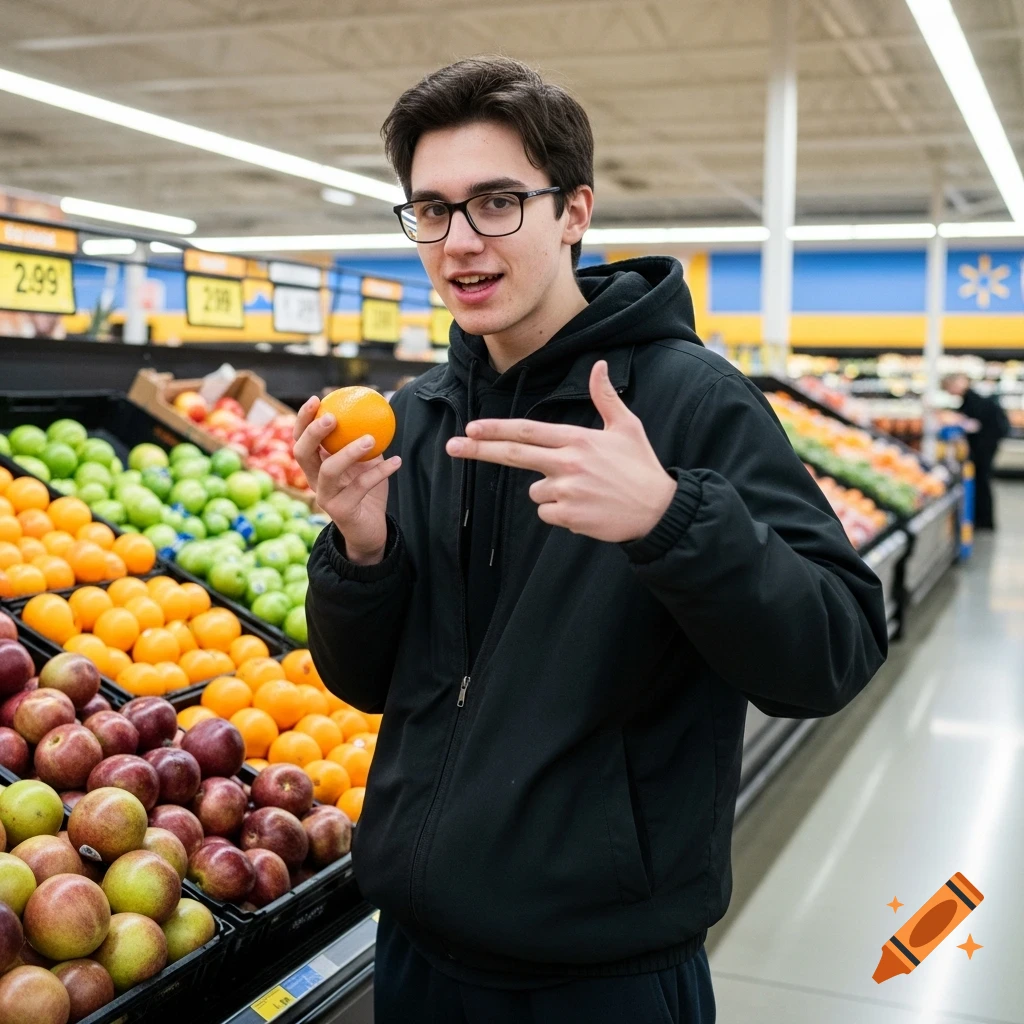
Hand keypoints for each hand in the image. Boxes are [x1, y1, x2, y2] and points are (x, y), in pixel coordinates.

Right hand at [293, 396, 400, 564]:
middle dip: (313, 433)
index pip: (300, 439)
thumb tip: (376, 410)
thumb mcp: (366, 462)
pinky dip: (381, 472)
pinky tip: (397, 460)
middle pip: (302, 453)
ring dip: (349, 452)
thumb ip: (365, 440)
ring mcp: (325, 498)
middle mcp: (315, 481)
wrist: (371, 530)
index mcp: (316, 466)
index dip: (303, 419)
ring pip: (329, 471)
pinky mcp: (341, 511)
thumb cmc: (367, 491)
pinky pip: (361, 487)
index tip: (317, 399)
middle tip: (333, 417)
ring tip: (371, 438)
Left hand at [446, 360, 675, 542]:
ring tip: (586, 492)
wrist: (658, 510)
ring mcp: (566, 491)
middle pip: (513, 455)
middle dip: (478, 449)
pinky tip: (587, 509)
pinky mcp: (568, 516)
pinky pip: (547, 513)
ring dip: (552, 492)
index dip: (496, 429)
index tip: (470, 428)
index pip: (528, 431)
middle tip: (452, 446)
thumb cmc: (641, 467)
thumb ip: (605, 397)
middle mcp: (567, 463)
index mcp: (578, 439)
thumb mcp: (627, 427)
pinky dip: (562, 513)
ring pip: (536, 490)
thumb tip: (598, 365)